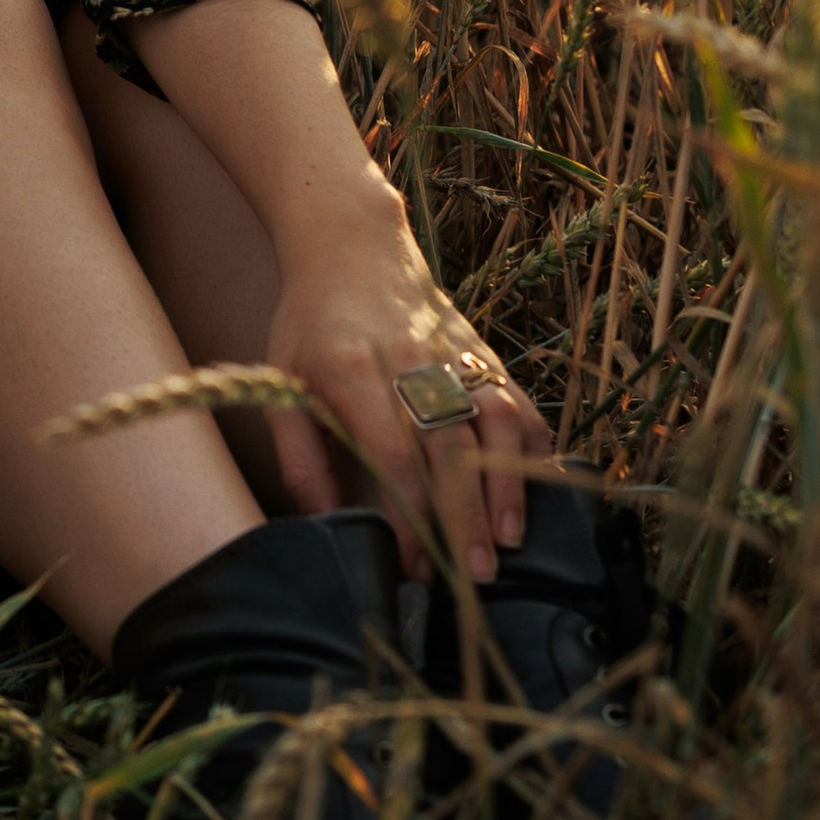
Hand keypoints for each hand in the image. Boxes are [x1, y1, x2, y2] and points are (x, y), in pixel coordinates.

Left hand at [264, 228, 551, 583]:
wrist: (350, 243)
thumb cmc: (311, 323)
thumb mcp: (282, 382)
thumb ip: (300, 458)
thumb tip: (328, 523)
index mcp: (353, 370)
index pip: (391, 455)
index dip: (409, 515)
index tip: (416, 564)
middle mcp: (410, 360)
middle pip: (449, 448)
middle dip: (466, 517)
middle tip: (477, 576)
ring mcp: (453, 351)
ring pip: (493, 424)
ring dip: (507, 486)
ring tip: (513, 542)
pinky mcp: (480, 349)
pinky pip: (517, 400)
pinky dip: (532, 446)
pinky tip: (537, 487)